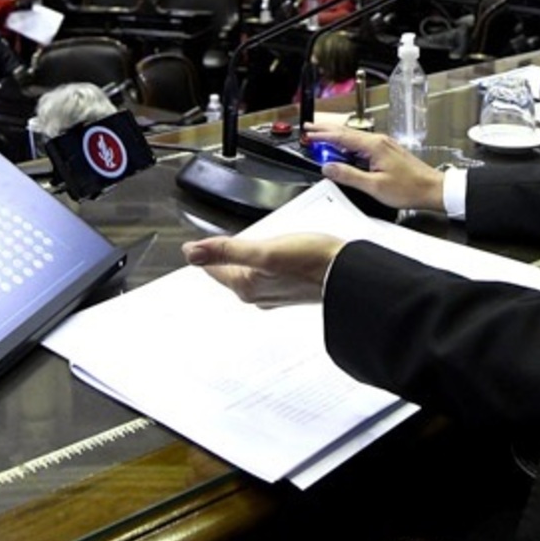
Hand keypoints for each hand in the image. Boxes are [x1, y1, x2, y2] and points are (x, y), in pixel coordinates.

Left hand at [182, 232, 343, 306]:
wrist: (348, 274)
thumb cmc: (312, 262)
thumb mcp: (264, 250)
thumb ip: (227, 251)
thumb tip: (192, 253)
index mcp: (247, 286)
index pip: (213, 268)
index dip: (203, 252)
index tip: (191, 246)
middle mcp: (258, 294)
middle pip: (228, 273)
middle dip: (219, 259)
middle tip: (206, 246)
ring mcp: (275, 292)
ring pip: (246, 274)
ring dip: (238, 261)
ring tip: (231, 248)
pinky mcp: (290, 287)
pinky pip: (264, 274)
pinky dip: (257, 264)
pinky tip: (263, 256)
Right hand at [302, 124, 445, 211]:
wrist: (433, 189)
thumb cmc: (409, 188)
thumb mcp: (374, 186)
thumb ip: (349, 175)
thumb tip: (329, 168)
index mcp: (374, 146)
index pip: (342, 137)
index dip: (323, 135)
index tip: (309, 134)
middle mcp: (379, 141)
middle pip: (347, 132)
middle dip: (326, 129)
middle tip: (310, 128)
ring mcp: (384, 145)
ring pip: (354, 137)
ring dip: (337, 136)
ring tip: (322, 137)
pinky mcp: (387, 151)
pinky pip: (362, 143)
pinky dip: (349, 143)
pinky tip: (345, 149)